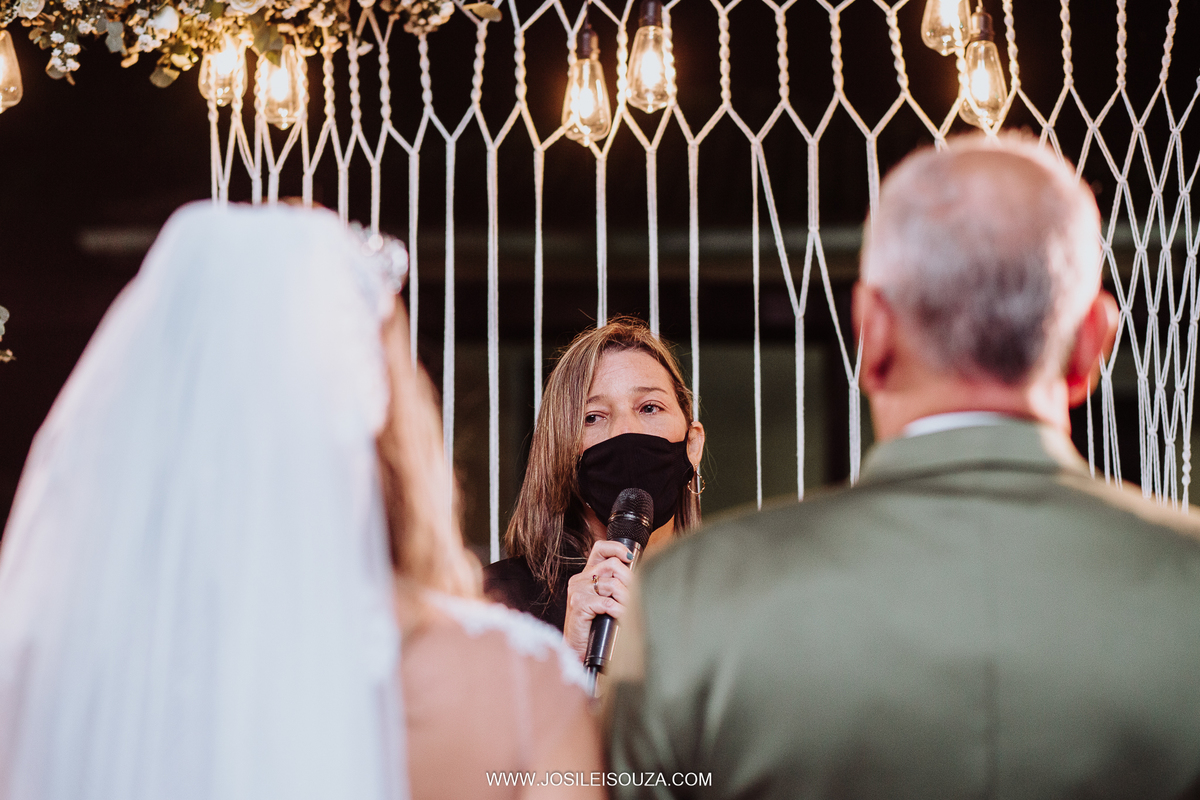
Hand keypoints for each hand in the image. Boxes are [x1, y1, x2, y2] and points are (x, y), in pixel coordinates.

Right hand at [563, 540, 634, 661]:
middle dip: (629, 579)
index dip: (617, 548)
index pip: (600, 548)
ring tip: (631, 609)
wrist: (577, 649)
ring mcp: (578, 591)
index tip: (631, 557)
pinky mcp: (579, 605)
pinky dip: (619, 610)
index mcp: (585, 575)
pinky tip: (622, 617)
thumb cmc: (593, 627)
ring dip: (627, 598)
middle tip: (637, 593)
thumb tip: (638, 577)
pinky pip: (607, 602)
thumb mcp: (604, 601)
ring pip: (612, 584)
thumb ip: (614, 586)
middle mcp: (579, 579)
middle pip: (611, 565)